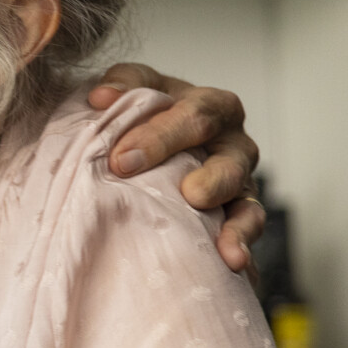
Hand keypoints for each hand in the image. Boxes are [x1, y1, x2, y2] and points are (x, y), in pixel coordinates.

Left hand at [87, 63, 260, 274]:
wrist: (150, 146)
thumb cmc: (144, 116)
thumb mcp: (134, 89)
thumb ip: (122, 84)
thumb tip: (101, 96)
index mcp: (208, 107)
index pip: (194, 115)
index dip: (160, 136)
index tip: (121, 161)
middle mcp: (231, 143)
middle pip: (226, 158)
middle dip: (201, 179)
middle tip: (175, 197)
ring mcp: (237, 181)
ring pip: (244, 197)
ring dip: (231, 218)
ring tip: (216, 236)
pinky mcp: (238, 213)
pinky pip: (245, 229)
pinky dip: (239, 244)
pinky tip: (231, 263)